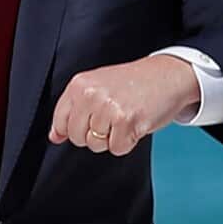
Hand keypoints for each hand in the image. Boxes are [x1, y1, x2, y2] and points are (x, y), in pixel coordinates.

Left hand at [49, 54, 200, 155]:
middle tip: (113, 117)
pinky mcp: (126, 122)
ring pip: (96, 145)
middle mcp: (91, 94)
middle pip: (77, 137)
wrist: (168, 75)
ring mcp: (108, 108)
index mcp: (80, 84)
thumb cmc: (134, 82)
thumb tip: (54, 137)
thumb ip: (74, 109)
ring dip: (112, 137)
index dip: (74, 128)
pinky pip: (116, 148)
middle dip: (94, 134)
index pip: (60, 121)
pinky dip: (128, 141)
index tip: (91, 120)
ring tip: (125, 117)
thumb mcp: (98, 86)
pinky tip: (135, 123)